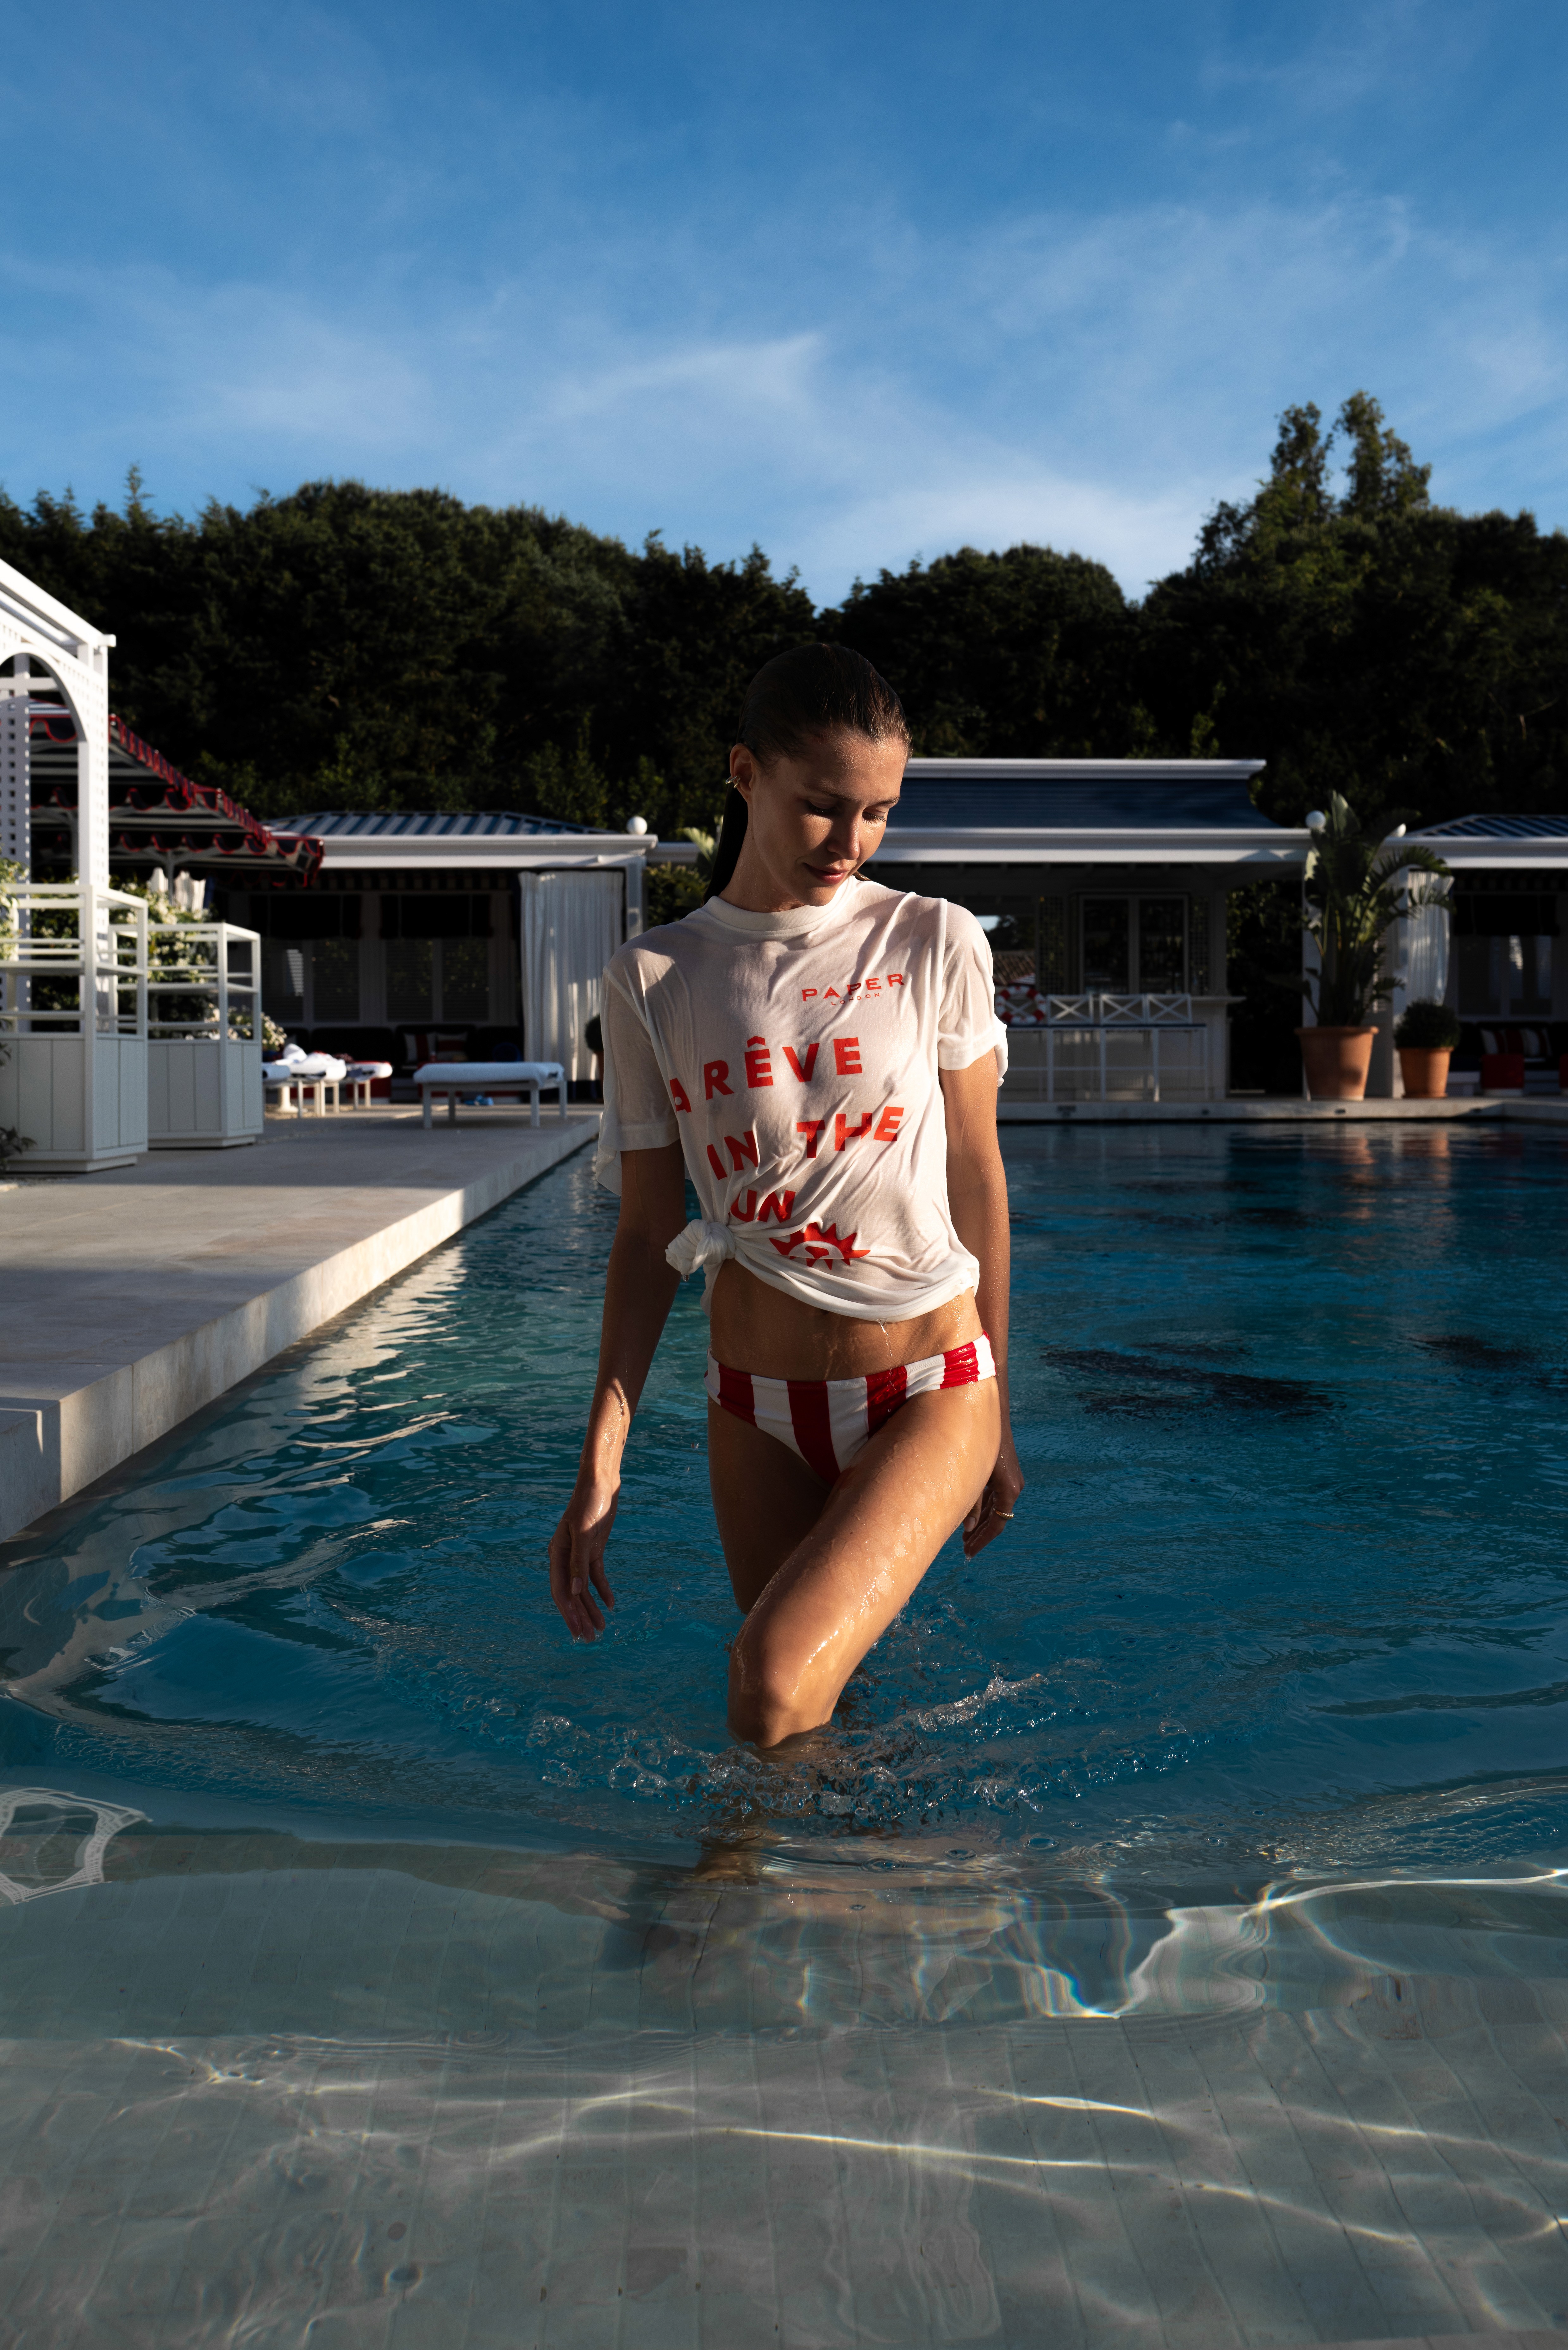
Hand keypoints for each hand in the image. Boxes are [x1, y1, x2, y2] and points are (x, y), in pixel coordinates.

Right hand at [548, 1479, 618, 1639]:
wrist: (601, 1482)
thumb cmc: (589, 1502)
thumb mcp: (585, 1532)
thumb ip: (579, 1562)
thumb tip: (576, 1592)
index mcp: (557, 1554)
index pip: (561, 1591)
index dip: (569, 1613)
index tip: (577, 1632)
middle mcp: (565, 1557)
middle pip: (572, 1594)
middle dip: (580, 1616)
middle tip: (589, 1639)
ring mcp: (580, 1554)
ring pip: (584, 1588)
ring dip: (591, 1608)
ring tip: (601, 1629)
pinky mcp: (593, 1549)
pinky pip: (596, 1576)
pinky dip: (603, 1590)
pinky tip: (611, 1604)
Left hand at [962, 1428, 1022, 1559]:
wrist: (990, 1414)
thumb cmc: (977, 1442)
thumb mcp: (973, 1476)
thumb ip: (971, 1503)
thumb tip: (967, 1529)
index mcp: (1008, 1490)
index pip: (997, 1525)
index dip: (982, 1541)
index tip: (969, 1553)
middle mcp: (1014, 1486)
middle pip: (997, 1518)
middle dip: (979, 1534)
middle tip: (964, 1548)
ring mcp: (1011, 1479)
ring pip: (996, 1508)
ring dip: (981, 1521)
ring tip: (965, 1535)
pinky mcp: (1005, 1473)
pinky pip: (995, 1496)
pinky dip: (984, 1507)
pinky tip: (971, 1514)